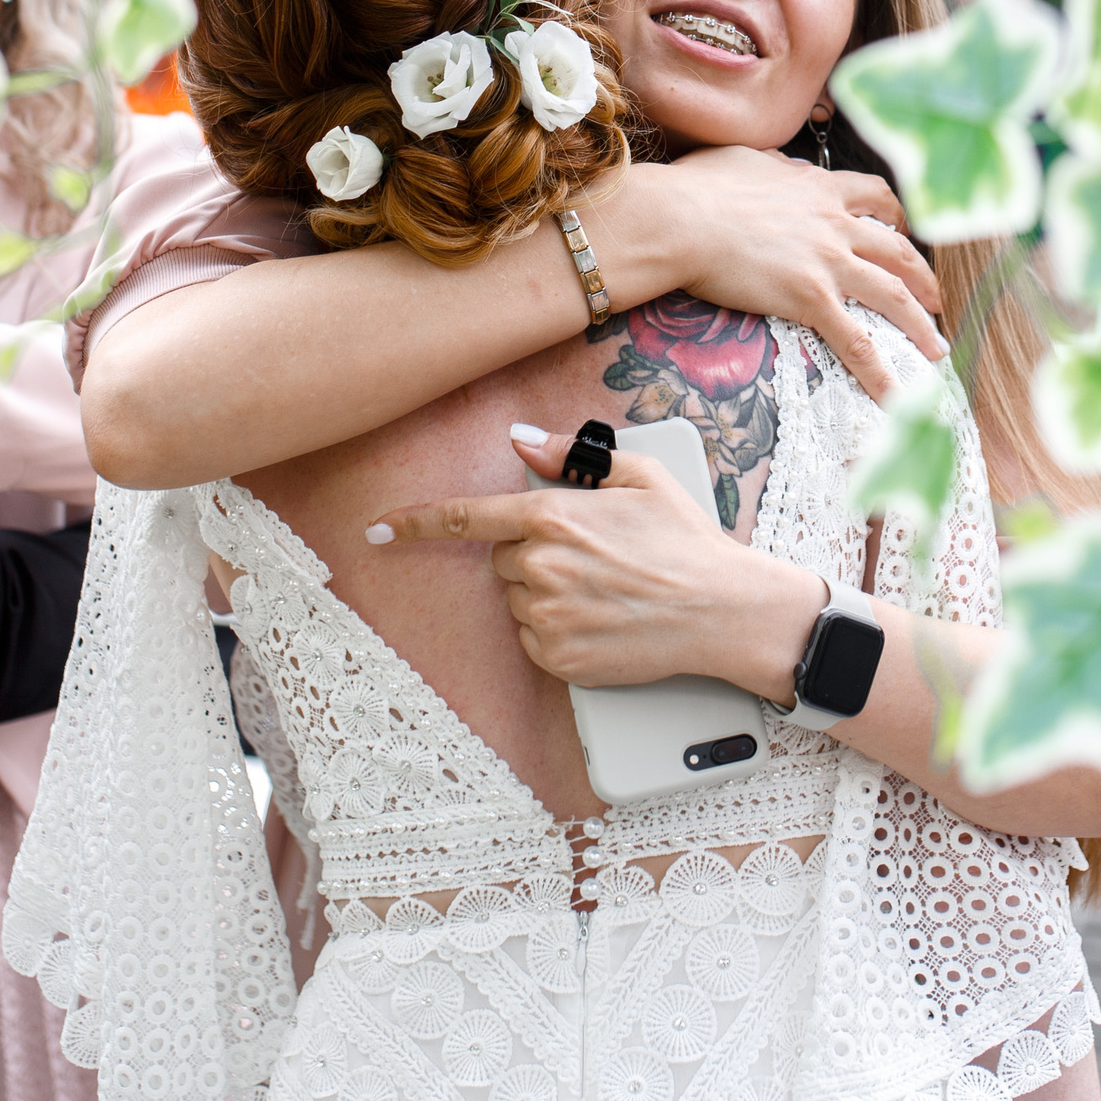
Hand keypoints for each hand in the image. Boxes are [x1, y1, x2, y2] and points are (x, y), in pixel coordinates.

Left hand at [365, 425, 824, 698]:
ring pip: (519, 600)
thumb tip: (522, 442)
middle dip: (534, 555)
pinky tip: (602, 621)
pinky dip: (558, 632)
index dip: (415, 523)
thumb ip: (572, 456)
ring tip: (606, 591)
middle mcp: (541, 565)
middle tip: (593, 559)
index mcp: (552, 515)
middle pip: (502, 561)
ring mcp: (547, 615)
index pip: (465, 518)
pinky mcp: (559, 658)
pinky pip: (535, 640)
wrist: (723, 610)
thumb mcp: (640, 477)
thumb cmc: (686, 540)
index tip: (377, 529)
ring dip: (547, 594)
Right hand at [651, 146, 943, 402]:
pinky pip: (857, 342)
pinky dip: (881, 372)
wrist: (679, 219)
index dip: (895, 214)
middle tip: (934, 298)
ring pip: (893, 294)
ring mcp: (827, 262)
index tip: (903, 228)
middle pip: (897, 249)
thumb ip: (773, 166)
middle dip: (922, 276)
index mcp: (818, 190)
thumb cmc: (697, 188)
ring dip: (920, 323)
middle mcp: (834, 224)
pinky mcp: (810, 298)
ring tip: (935, 347)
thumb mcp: (744, 160)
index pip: (872, 195)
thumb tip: (778, 167)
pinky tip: (897, 396)